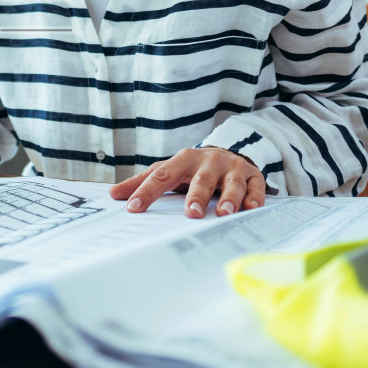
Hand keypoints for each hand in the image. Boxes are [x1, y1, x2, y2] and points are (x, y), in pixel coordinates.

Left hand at [109, 147, 264, 217]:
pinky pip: (255, 187)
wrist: (228, 153)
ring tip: (224, 213)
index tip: (134, 208)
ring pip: (231, 183)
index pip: (162, 176)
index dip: (147, 192)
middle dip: (196, 196)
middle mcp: (208, 161)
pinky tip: (251, 208)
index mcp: (183, 160)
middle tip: (191, 214)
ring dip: (228, 198)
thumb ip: (143, 182)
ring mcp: (232, 168)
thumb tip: (112, 194)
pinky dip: (254, 198)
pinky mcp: (252, 175)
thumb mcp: (168, 170)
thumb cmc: (192, 168)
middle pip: (201, 180)